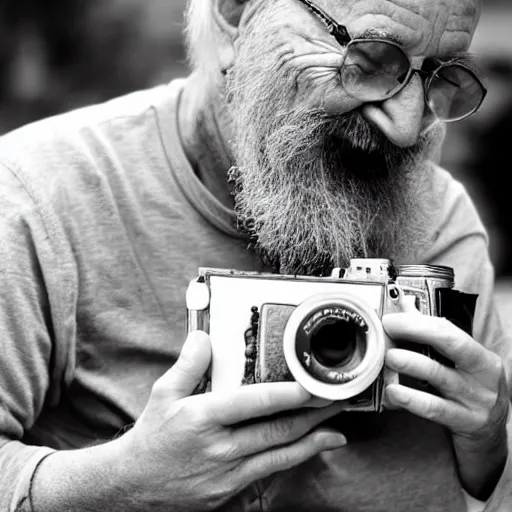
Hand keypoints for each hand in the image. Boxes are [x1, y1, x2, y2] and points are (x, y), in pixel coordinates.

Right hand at [117, 330, 346, 510]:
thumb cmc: (151, 438)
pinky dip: (293, 459)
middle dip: (311, 415)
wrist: (134, 486)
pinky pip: (269, 472)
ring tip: (335, 428)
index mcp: (203, 419)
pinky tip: (308, 451)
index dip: (286, 394)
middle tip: (335, 401)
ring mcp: (227, 474)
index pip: (253, 403)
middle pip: (276, 431)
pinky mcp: (231, 491)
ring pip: (279, 456)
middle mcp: (220, 448)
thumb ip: (188, 364)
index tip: (310, 386)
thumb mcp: (163, 393)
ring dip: (311, 440)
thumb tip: (204, 338)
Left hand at [383, 312, 509, 499]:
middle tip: (388, 329)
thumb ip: (431, 337)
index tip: (391, 319)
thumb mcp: (459, 367)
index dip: (418, 322)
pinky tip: (392, 391)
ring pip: (440, 376)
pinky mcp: (465, 423)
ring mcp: (476, 401)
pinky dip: (411, 398)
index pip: (449, 330)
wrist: (490, 437)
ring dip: (410, 363)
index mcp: (481, 358)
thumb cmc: (469, 393)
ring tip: (389, 357)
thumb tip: (403, 306)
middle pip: (451, 345)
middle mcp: (483, 376)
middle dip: (416, 331)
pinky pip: (434, 408)